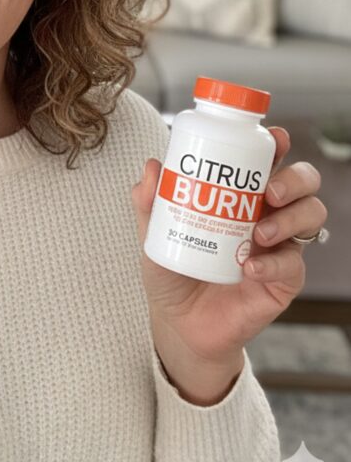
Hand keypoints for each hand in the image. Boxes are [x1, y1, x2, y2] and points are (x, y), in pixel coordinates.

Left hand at [131, 126, 327, 365]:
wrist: (179, 324)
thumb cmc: (172, 272)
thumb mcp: (154, 234)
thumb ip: (149, 202)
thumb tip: (151, 167)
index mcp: (241, 195)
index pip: (269, 160)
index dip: (278, 144)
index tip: (275, 137)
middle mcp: (267, 215)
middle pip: (303, 183)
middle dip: (295, 178)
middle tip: (269, 189)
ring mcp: (280, 247)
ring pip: (311, 217)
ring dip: (290, 218)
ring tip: (258, 233)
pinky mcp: (284, 281)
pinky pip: (293, 266)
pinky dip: (274, 264)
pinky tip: (250, 268)